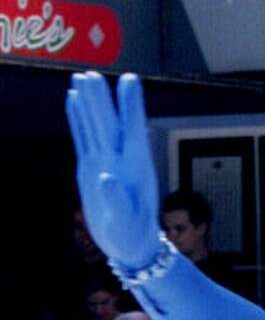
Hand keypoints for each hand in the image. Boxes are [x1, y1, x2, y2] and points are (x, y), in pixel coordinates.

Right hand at [66, 73, 160, 270]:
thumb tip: (107, 178)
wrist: (129, 245)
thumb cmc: (134, 236)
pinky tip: (73, 100)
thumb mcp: (127, 222)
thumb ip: (118, 201)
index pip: (133, 130)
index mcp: (134, 168)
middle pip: (108, 123)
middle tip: (92, 74)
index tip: (130, 79)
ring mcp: (104, 161)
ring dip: (89, 102)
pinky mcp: (91, 167)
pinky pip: (84, 138)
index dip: (131, 105)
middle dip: (102, 99)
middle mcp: (119, 160)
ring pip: (95, 126)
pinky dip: (78, 119)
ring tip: (82, 77)